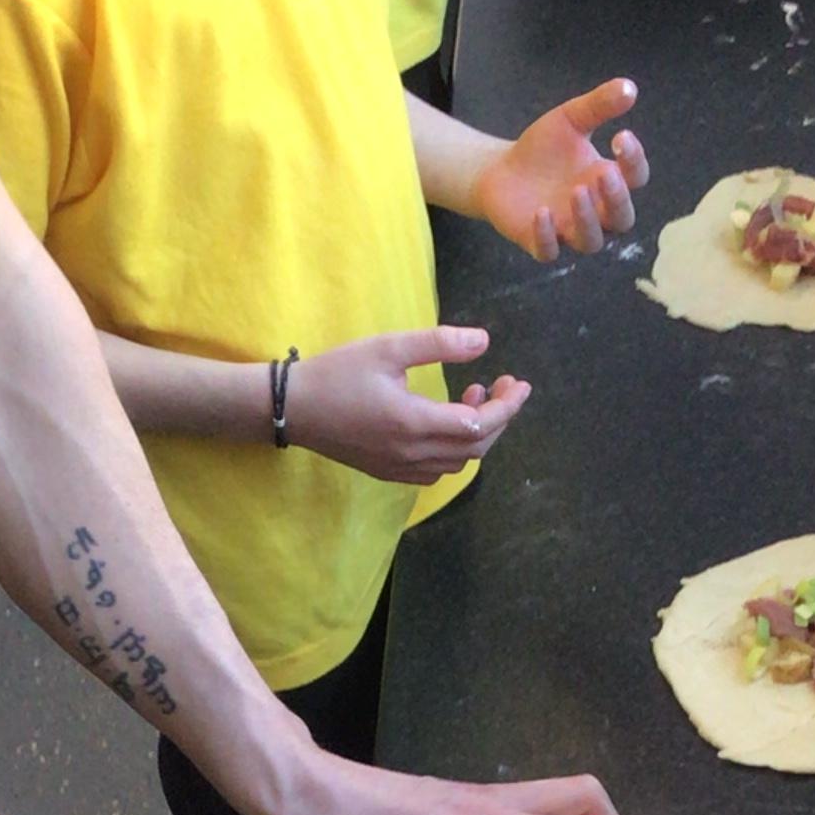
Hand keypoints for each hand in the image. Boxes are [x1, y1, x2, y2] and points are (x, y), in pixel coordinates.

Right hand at [286, 327, 530, 482]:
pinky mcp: (389, 473)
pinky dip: (455, 450)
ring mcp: (400, 469)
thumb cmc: (338, 372)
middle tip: (505, 386)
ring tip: (474, 396)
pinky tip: (447, 423)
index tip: (520, 384)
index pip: (480, 424)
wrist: (293, 408)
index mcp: (414, 423)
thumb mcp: (388, 347)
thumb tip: (484, 341)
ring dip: (477, 433)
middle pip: (476, 447)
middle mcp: (412, 454)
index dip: (508, 406)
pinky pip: (437, 472)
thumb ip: (439, 343)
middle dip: (500, 418)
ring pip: (458, 462)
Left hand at [472, 81, 647, 262]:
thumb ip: (599, 105)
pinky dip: (547, 236)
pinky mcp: (539, 242)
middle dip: (616, 198)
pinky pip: (550, 251)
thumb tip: (629, 87)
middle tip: (604, 172)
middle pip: (622, 219)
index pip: (635, 178)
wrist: (501, 169)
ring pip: (592, 241)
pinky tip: (541, 213)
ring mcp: (568, 230)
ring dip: (588, 219)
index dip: (634, 161)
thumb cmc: (544, 148)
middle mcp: (595, 211)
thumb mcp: (570, 119)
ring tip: (576, 191)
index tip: (621, 136)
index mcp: (608, 181)